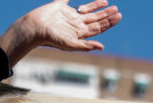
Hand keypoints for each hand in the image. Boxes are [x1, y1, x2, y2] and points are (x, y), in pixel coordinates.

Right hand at [0, 0, 121, 66]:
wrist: (35, 28)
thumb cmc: (51, 39)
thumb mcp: (70, 44)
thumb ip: (86, 46)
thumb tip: (102, 47)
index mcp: (80, 33)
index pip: (98, 28)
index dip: (108, 23)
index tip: (118, 16)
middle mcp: (76, 24)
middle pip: (95, 19)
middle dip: (106, 15)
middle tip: (117, 10)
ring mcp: (68, 15)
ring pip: (87, 10)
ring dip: (97, 6)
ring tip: (107, 2)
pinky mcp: (59, 6)